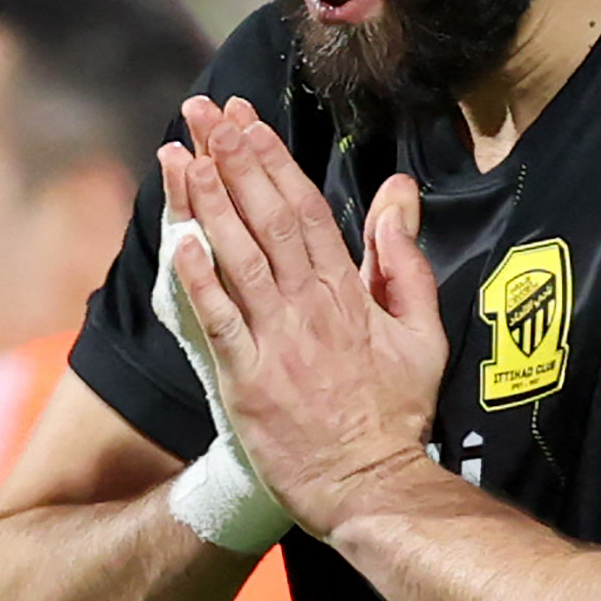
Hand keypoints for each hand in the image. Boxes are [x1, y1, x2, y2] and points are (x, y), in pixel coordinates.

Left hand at [167, 98, 447, 535]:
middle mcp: (310, 308)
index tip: (247, 121)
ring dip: (209, 203)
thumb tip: (399, 195)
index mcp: (349, 293)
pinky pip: (218, 321)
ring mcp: (276, 343)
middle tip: (205, 114)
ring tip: (185, 153)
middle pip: (266, 218)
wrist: (371, 486)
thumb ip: (405, 263)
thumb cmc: (397, 414)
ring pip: (238, 258)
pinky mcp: (247, 381)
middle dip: (233, 160)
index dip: (273, 160)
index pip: (306, 210)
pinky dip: (198, 281)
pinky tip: (178, 241)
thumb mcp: (423, 334)